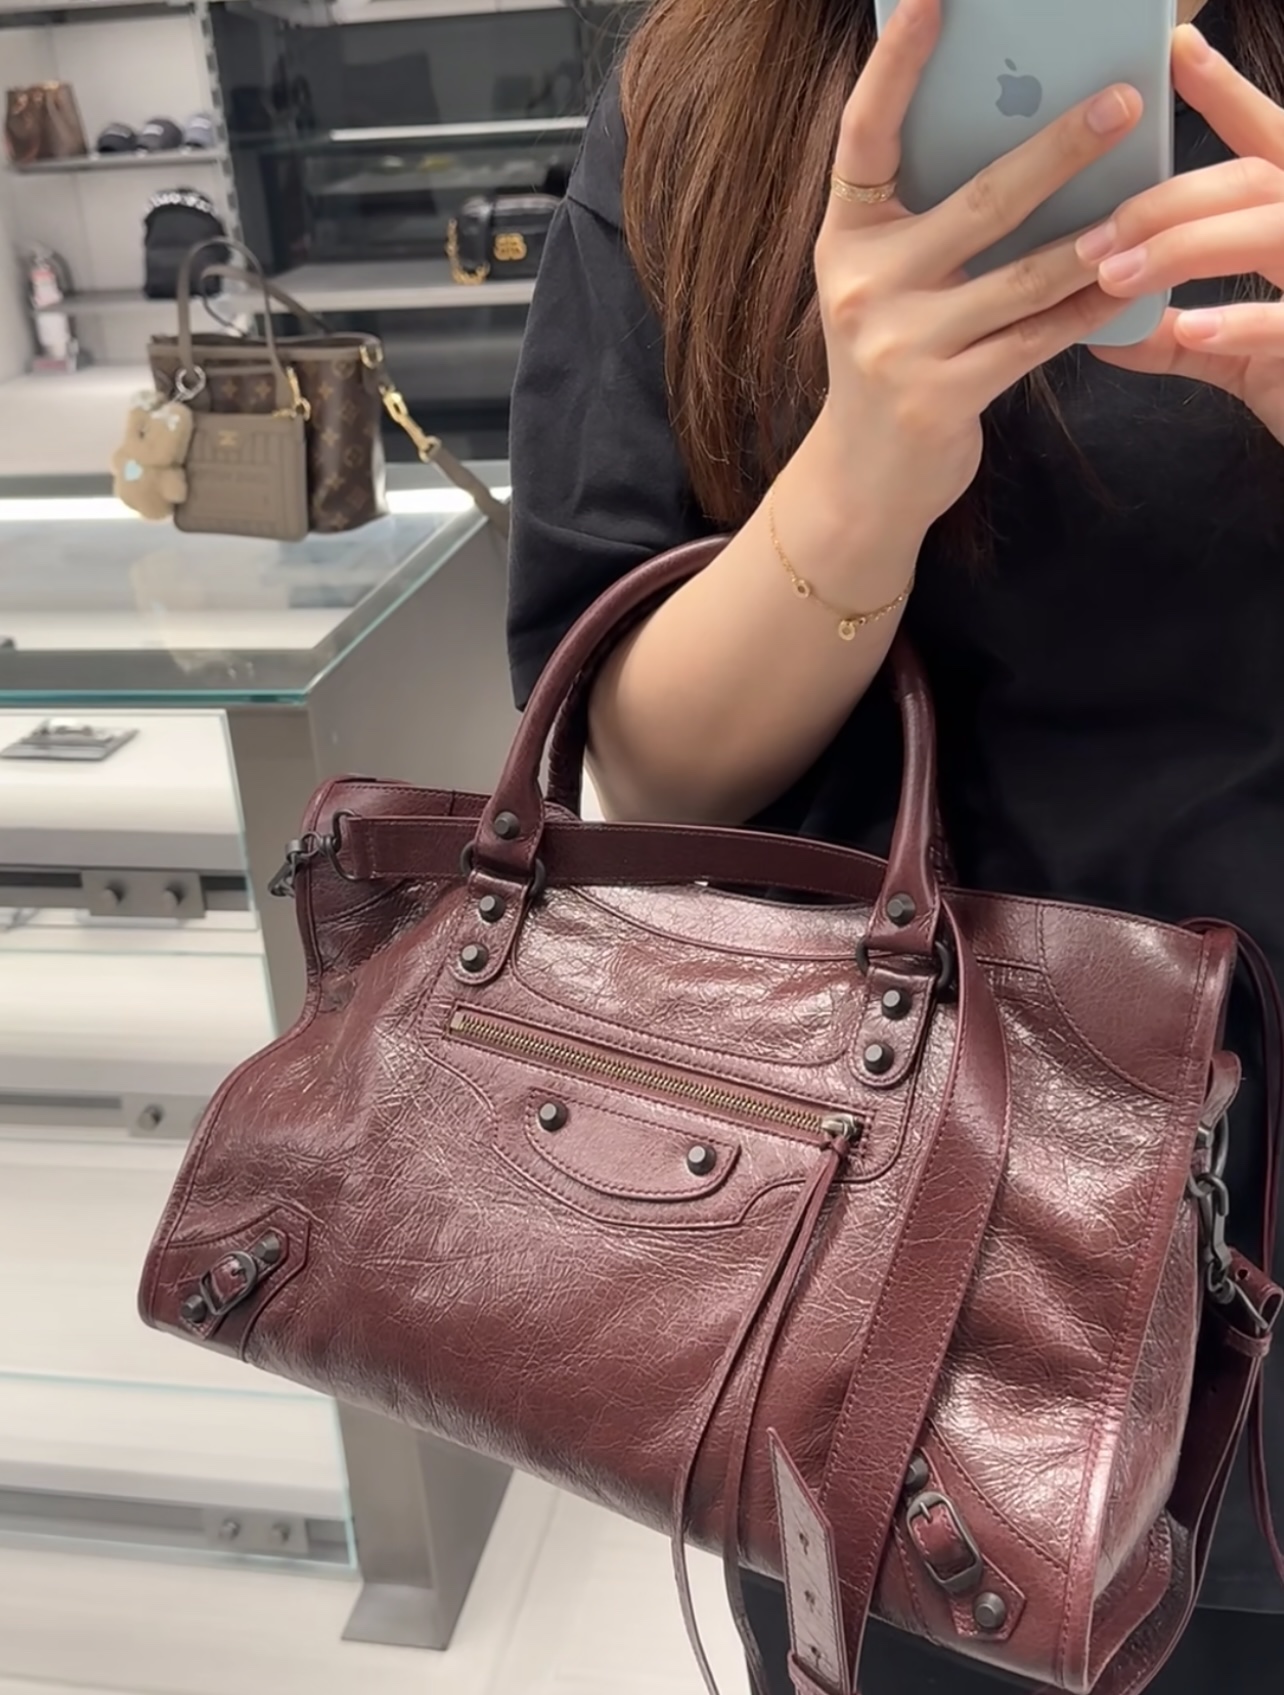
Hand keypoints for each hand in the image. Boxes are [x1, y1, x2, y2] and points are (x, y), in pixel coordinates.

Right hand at [816, 0, 1139, 536]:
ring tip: (1145, 202)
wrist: (863, 480)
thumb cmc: (892, 362)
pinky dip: (1085, 312)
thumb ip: (931, 221)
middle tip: (1124, 102)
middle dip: (1057, 148)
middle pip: (976, 202)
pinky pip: (1033, 341)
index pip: (864, 134)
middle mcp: (860, 287)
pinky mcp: (939, 398)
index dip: (897, 65)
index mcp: (845, 239)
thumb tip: (1024, 133)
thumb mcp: (888, 284)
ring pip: (1017, 277)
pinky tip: (1128, 285)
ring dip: (1092, 238)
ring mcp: (896, 347)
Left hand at [1086, 25, 1283, 441]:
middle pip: (1251, 181)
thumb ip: (1180, 336)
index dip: (1226, 94)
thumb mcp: (1240, 354)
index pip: (1266, 141)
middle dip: (1166, 203)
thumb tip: (1106, 331)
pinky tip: (1191, 325)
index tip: (1177, 51)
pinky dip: (1239, 320)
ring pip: (1268, 229)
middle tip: (1093, 238)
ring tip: (1114, 278)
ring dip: (1183, 249)